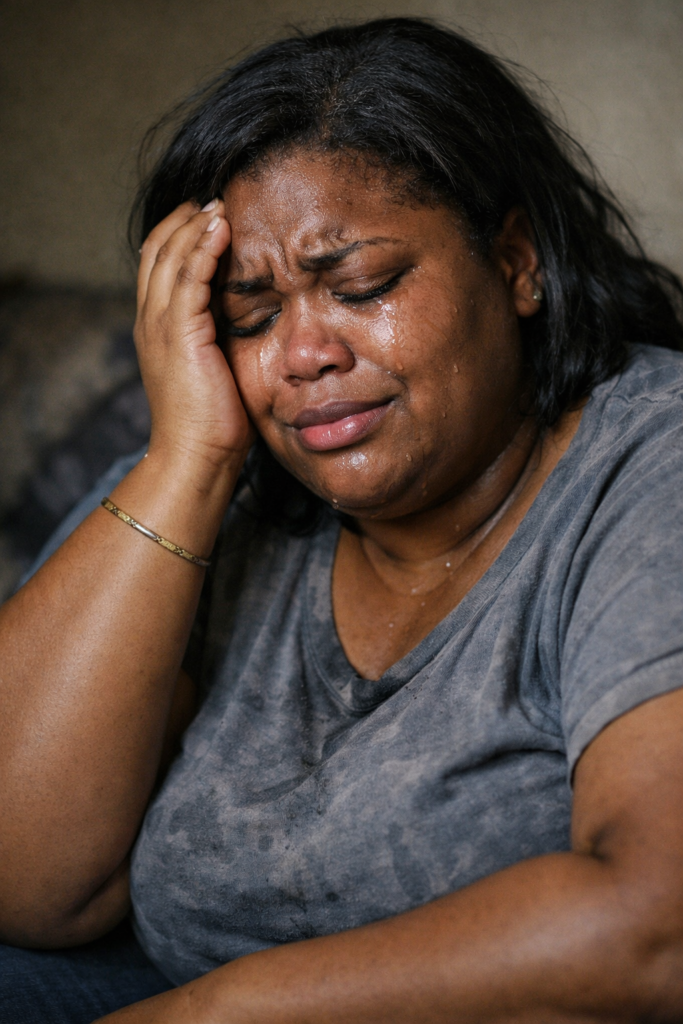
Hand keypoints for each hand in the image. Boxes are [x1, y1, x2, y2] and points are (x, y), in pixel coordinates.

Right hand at [136, 199, 254, 475]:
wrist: (197, 457)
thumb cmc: (212, 424)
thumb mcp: (212, 372)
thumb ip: (218, 341)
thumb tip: (246, 323)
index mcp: (156, 330)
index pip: (157, 265)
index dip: (178, 236)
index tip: (207, 217)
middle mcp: (151, 321)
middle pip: (156, 251)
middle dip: (184, 220)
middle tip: (214, 199)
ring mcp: (161, 326)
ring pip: (169, 256)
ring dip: (195, 225)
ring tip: (220, 205)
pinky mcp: (181, 333)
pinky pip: (189, 276)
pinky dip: (203, 247)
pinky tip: (221, 229)